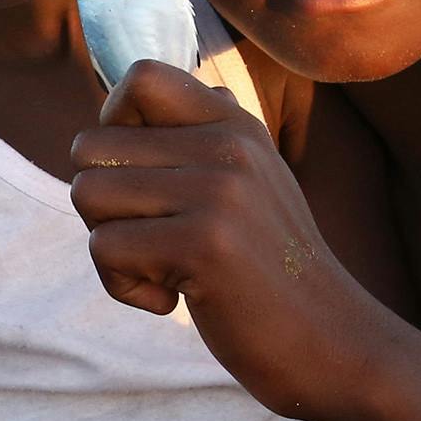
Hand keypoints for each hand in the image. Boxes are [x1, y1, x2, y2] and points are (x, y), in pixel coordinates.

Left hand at [70, 61, 391, 420]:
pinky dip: (124, 286)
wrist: (333, 343)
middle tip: (152, 238)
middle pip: (89, 147)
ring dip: (109, 246)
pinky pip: (104, 248)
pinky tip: (173, 297)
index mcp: (236, 126)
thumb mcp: (249, 184)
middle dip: (102, 203)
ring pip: (87, 194)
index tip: (139, 175)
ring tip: (164, 268)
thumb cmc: (271, 272)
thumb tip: (141, 83)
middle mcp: (229, 146)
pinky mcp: (205, 245)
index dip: (112, 124)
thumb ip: (200, 137)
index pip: (140, 77)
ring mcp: (219, 193)